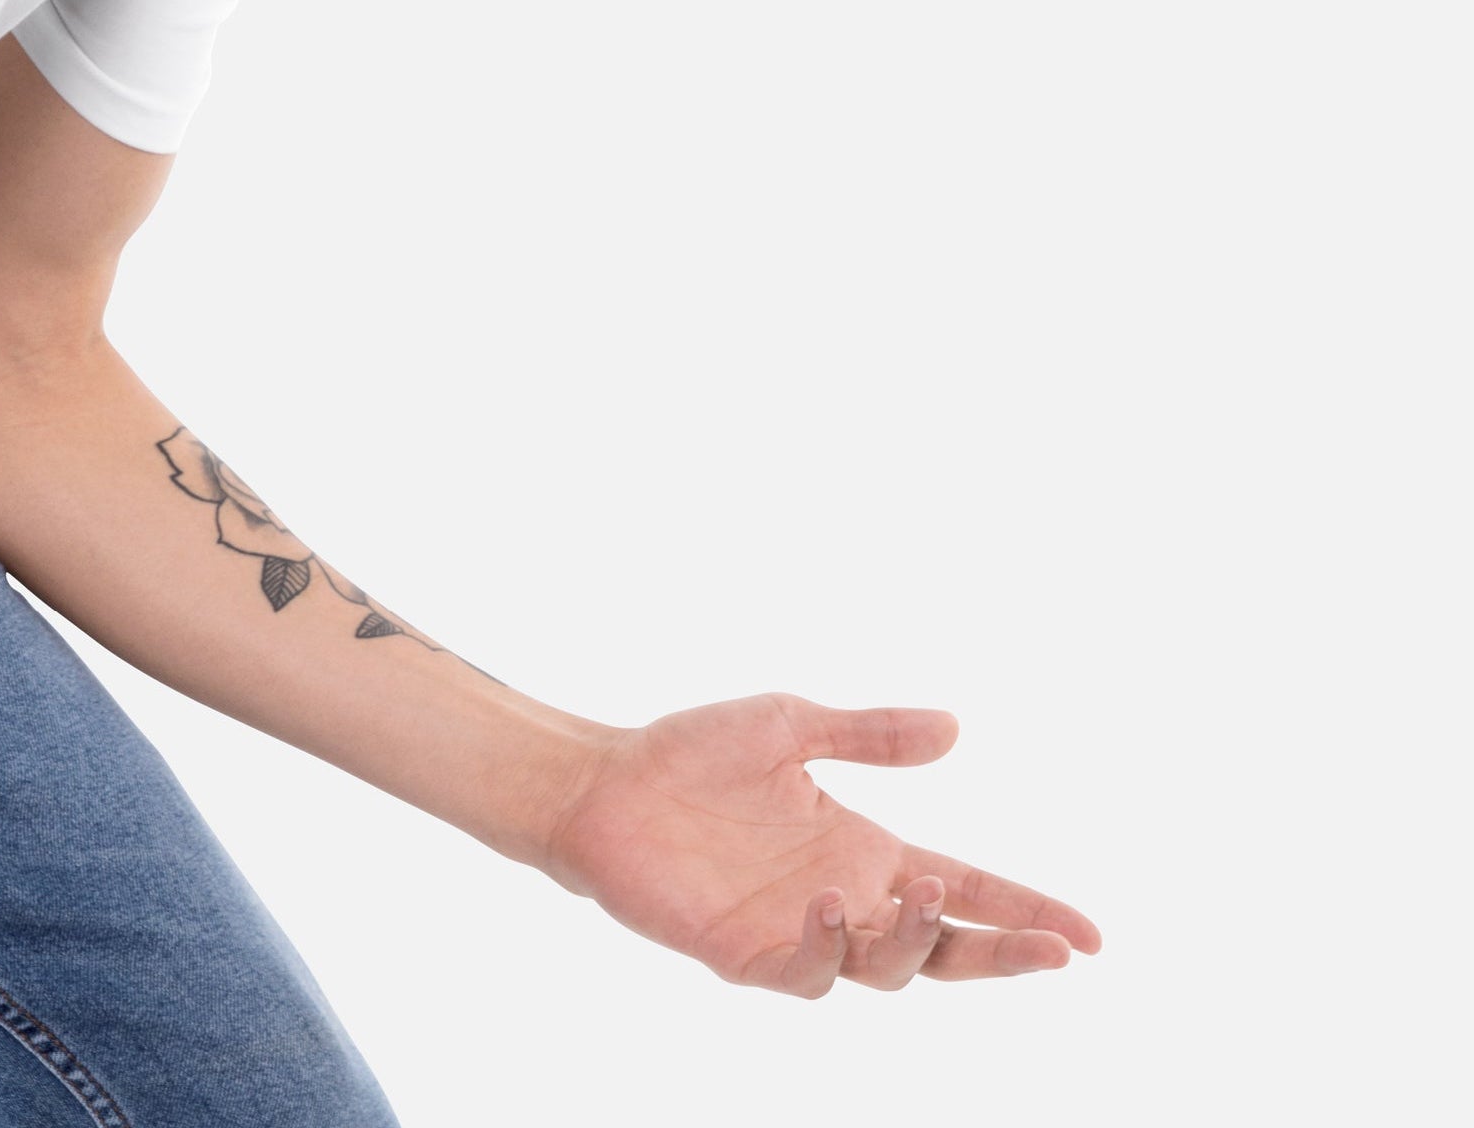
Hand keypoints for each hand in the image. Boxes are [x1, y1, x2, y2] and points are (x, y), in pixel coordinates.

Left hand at [544, 693, 1100, 995]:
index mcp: (864, 850)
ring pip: (885, 968)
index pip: (965, 888)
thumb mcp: (791, 725)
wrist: (604, 782)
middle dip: (1003, 953)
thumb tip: (957, 725)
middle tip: (1055, 949)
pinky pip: (805, 972)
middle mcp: (844, 899)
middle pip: (943, 947)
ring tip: (924, 890)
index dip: (1025, 912)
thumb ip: (870, 734)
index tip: (1092, 935)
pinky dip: (829, 947)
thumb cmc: (691, 753)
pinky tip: (831, 904)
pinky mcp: (746, 954)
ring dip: (914, 938)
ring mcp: (798, 933)